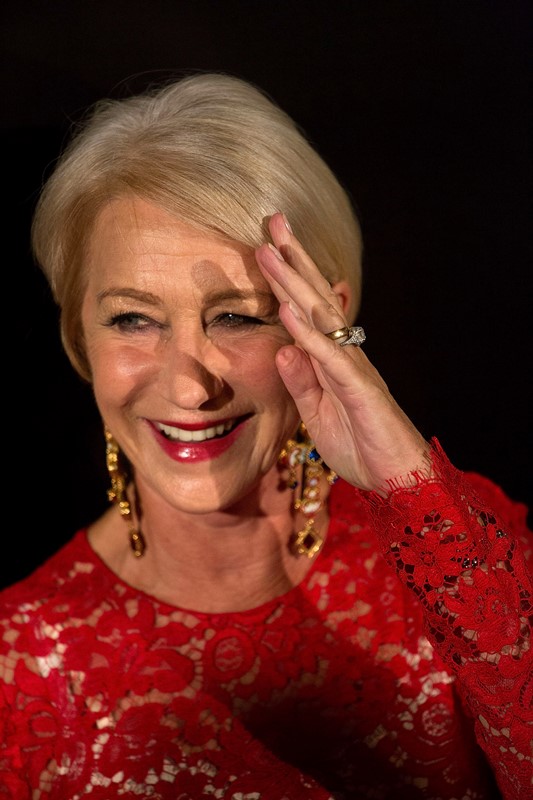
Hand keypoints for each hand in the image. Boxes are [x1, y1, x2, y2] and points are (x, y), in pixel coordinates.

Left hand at [254, 212, 429, 491]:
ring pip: (321, 316)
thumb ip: (300, 382)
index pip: (308, 309)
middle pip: (316, 297)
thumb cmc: (360, 445)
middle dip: (293, 258)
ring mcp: (353, 367)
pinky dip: (307, 331)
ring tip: (271, 249)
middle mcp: (345, 353)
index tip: (267, 246)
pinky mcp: (358, 388)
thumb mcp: (316, 414)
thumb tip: (280, 347)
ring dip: (294, 282)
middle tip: (272, 220)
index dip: (288, 278)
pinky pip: (329, 356)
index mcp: (333, 358)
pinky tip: (288, 307)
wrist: (396, 478)